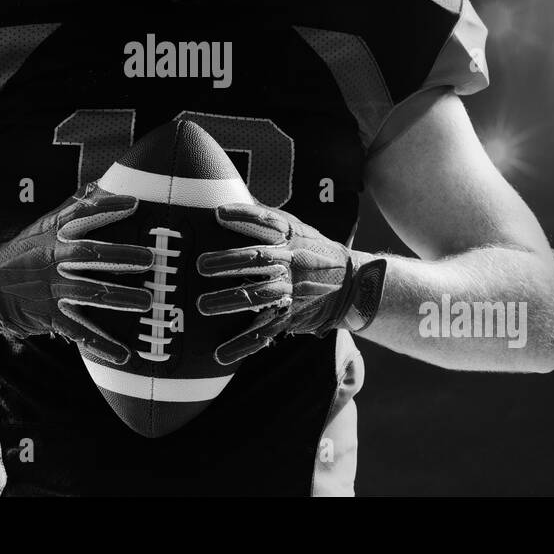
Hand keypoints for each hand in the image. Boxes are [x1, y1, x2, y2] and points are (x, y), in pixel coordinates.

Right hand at [0, 185, 154, 364]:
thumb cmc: (22, 252)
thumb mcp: (42, 226)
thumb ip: (72, 208)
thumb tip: (100, 184)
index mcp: (53, 235)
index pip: (81, 216)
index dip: (106, 208)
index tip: (134, 204)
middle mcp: (53, 260)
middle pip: (89, 254)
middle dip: (121, 255)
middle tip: (150, 258)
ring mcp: (51, 289)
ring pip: (89, 292)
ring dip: (119, 298)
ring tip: (146, 302)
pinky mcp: (49, 316)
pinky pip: (79, 331)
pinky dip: (102, 344)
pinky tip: (125, 355)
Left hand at [195, 203, 387, 364]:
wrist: (352, 285)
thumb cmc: (315, 250)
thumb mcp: (298, 228)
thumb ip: (267, 217)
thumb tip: (231, 200)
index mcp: (292, 239)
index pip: (268, 222)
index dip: (245, 215)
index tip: (219, 213)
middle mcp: (291, 263)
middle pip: (258, 260)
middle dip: (229, 263)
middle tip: (200, 265)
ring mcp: (291, 292)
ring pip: (258, 297)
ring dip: (230, 301)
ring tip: (203, 305)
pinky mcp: (290, 317)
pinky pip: (265, 332)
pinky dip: (242, 345)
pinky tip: (220, 354)